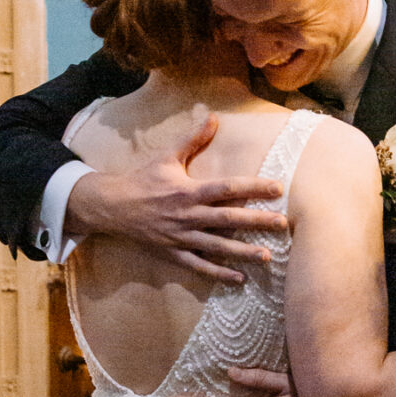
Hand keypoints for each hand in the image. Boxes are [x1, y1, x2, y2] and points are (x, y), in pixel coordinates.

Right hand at [67, 118, 286, 282]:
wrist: (112, 206)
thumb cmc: (143, 179)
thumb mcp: (167, 156)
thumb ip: (193, 139)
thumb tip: (213, 117)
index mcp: (188, 190)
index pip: (227, 188)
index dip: (253, 187)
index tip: (277, 187)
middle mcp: (187, 215)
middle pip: (228, 219)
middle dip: (256, 221)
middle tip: (282, 223)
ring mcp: (181, 237)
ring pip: (217, 246)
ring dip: (243, 252)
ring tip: (267, 256)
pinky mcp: (174, 253)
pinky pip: (199, 266)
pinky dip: (219, 274)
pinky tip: (240, 278)